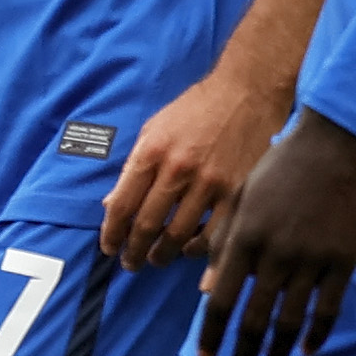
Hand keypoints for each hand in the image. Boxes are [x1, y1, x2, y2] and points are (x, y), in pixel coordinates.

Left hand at [101, 72, 285, 269]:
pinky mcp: (239, 191)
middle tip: (130, 264)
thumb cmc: (196, 109)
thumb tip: (112, 204)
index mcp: (152, 151)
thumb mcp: (154, 128)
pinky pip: (215, 233)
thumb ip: (134, 166)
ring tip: (156, 260)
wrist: (246, 92)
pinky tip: (189, 251)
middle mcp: (178, 168)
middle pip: (148, 225)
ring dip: (163, 254)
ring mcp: (210, 182)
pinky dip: (199, 249)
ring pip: (179, 235)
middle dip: (134, 251)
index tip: (108, 248)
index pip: (122, 204)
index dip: (112, 232)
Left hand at [196, 107, 355, 355]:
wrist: (333, 145)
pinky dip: (315, 334)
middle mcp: (275, 254)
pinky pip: (328, 308)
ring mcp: (312, 259)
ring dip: (279, 353)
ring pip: (291, 321)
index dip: (212, 333)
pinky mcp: (344, 260)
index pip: (221, 300)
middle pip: (255, 319)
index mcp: (244, 238)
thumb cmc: (278, 168)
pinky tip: (305, 350)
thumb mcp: (239, 198)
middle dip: (244, 354)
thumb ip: (222, 244)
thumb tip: (208, 290)